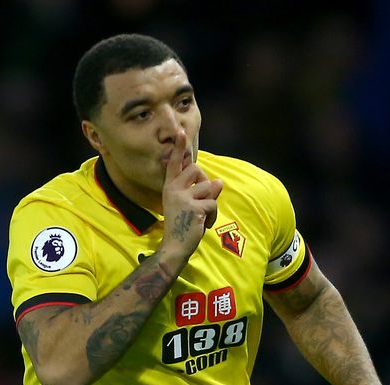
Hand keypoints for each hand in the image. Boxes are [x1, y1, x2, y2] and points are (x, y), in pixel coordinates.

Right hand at [160, 130, 222, 262]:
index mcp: (170, 187)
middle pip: (197, 171)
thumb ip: (203, 191)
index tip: (180, 132)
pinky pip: (213, 204)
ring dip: (211, 203)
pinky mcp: (193, 207)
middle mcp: (174, 189)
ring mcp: (182, 197)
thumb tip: (219, 182)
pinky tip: (205, 225)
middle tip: (201, 202)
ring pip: (209, 188)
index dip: (179, 148)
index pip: (175, 164)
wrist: (174, 247)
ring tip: (203, 217)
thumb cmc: (183, 226)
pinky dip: (213, 216)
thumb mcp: (191, 205)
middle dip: (205, 183)